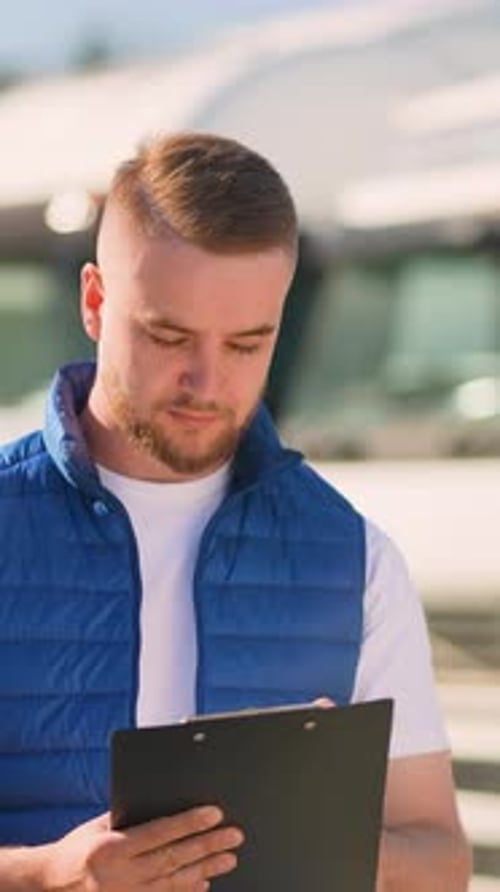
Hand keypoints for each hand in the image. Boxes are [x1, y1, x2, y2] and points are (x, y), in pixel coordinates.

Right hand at [39, 806, 243, 890]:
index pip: (159, 832)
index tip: (215, 813)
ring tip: (229, 858)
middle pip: (173, 859)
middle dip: (207, 846)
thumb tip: (168, 804)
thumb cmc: (77, 848)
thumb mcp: (99, 827)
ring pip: (174, 883)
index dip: (189, 823)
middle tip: (234, 835)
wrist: (50, 884)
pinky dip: (186, 891)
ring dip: (205, 870)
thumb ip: (130, 818)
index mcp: (111, 849)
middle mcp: (119, 877)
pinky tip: (203, 883)